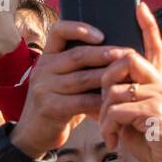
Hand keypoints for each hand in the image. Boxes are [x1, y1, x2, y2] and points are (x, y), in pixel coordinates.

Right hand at [9, 22, 132, 159]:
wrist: (32, 133)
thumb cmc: (56, 103)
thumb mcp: (60, 80)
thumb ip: (77, 67)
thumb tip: (114, 52)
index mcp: (46, 57)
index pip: (58, 31)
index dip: (79, 29)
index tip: (101, 35)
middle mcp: (42, 69)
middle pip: (78, 55)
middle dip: (106, 54)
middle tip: (128, 55)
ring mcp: (44, 88)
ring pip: (83, 78)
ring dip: (108, 77)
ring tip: (128, 76)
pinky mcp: (51, 108)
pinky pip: (82, 101)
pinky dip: (101, 101)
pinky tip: (115, 101)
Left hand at [98, 3, 161, 161]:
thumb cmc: (156, 145)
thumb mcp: (137, 120)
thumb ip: (125, 103)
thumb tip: (102, 96)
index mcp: (160, 84)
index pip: (155, 49)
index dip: (149, 27)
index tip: (141, 7)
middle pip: (127, 60)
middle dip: (105, 80)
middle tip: (102, 107)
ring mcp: (161, 96)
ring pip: (117, 90)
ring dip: (104, 114)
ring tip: (108, 132)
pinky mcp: (156, 111)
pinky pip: (118, 110)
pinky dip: (109, 126)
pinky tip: (113, 141)